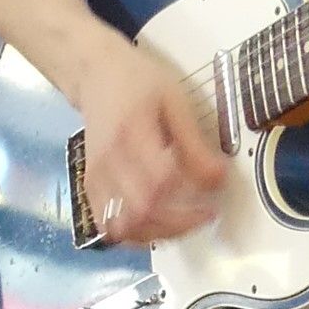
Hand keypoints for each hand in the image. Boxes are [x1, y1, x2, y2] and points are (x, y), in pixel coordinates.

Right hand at [71, 38, 228, 245]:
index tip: (215, 198)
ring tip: (183, 223)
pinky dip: (134, 234)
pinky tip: (156, 224)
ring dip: (157, 234)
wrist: (95, 74)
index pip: (160, 182)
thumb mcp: (174, 102)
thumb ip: (194, 143)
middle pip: (142, 211)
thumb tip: (218, 179)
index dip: (190, 200)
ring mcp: (95, 179)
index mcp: (131, 134)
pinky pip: (108, 227)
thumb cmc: (138, 83)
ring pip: (124, 227)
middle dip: (180, 223)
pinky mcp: (89, 189)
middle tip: (205, 215)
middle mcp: (108, 162)